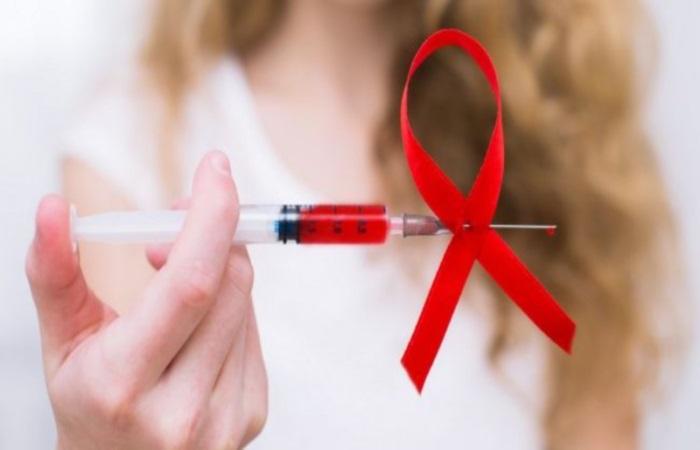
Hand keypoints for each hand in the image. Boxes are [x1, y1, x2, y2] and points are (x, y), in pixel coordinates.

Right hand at [26, 151, 266, 448]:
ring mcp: (225, 419)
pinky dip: (229, 305)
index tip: (215, 169)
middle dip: (212, 232)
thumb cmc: (87, 402)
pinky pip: (252, 330)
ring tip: (176, 280)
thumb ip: (54, 274)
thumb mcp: (61, 343)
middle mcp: (183, 410)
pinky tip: (197, 323)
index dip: (211, 217)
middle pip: (228, 283)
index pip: (190, 283)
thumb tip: (54, 208)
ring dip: (218, 269)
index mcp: (123, 385)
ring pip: (244, 302)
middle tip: (180, 216)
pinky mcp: (252, 415)